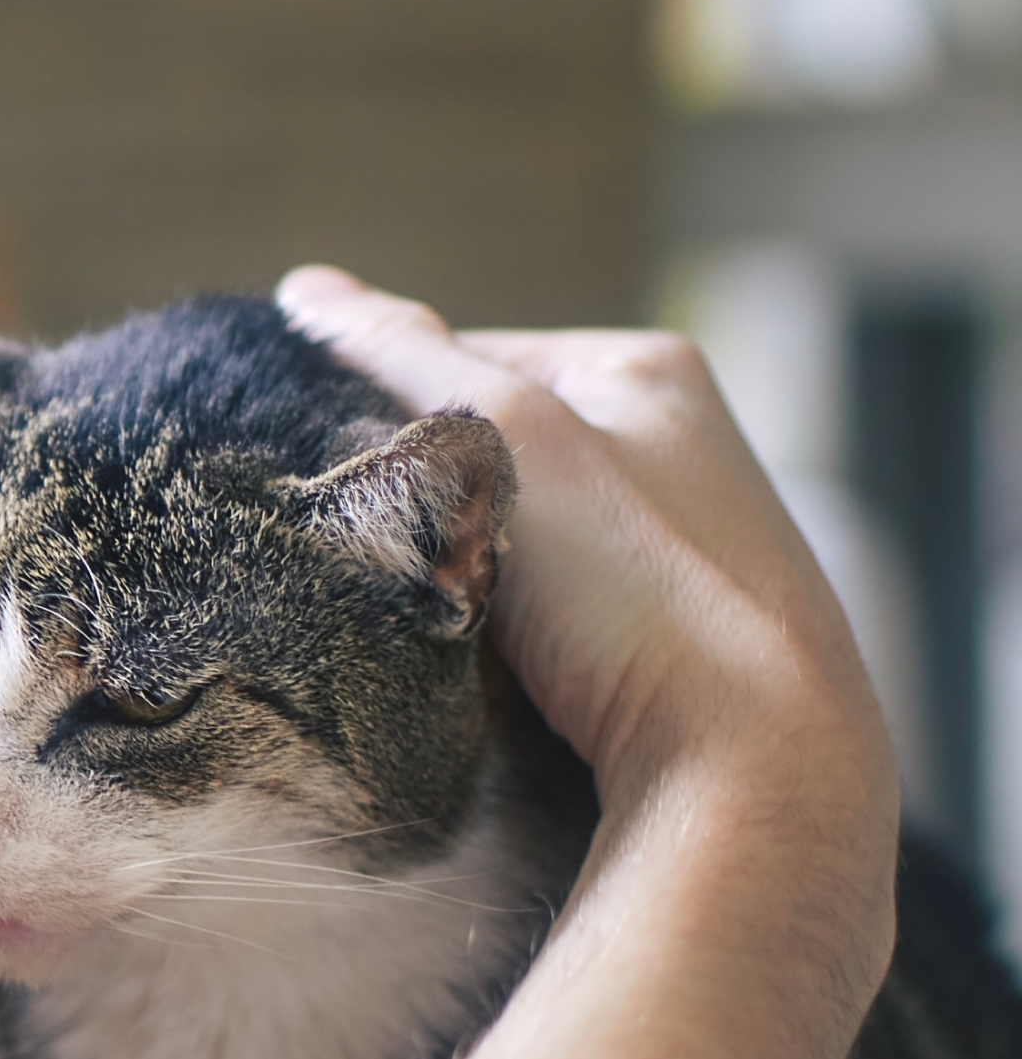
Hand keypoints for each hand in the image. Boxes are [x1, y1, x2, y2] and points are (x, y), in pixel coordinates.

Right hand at [276, 268, 897, 994]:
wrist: (750, 769)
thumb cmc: (639, 587)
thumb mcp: (504, 440)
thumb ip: (402, 357)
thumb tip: (307, 289)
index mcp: (649, 371)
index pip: (465, 355)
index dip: (386, 409)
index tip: (348, 473)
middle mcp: (679, 446)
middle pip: (490, 447)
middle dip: (430, 493)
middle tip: (389, 549)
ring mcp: (682, 547)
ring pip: (516, 534)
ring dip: (462, 568)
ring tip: (440, 613)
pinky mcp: (676, 638)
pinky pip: (553, 610)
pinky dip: (508, 630)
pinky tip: (494, 666)